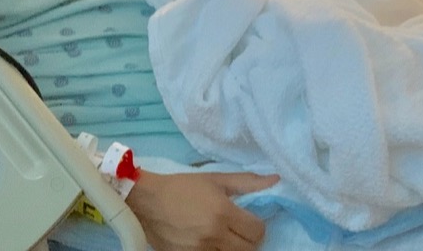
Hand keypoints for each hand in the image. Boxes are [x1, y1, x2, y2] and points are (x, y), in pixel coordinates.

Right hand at [127, 171, 277, 250]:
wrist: (146, 200)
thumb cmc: (181, 187)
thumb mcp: (213, 179)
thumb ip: (246, 182)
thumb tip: (276, 180)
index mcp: (223, 212)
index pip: (258, 231)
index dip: (256, 226)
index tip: (248, 220)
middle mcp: (214, 235)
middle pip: (249, 249)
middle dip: (247, 239)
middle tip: (236, 229)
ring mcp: (200, 250)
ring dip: (232, 248)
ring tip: (222, 237)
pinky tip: (207, 242)